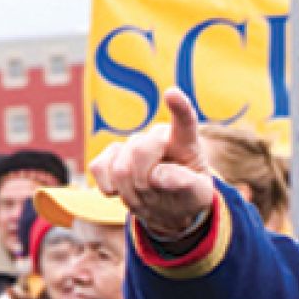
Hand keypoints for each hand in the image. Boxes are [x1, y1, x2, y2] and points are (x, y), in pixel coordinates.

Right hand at [90, 87, 213, 237]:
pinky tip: (123, 190)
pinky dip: (110, 188)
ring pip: (120, 167)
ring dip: (131, 193)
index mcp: (185, 142)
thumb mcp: (199, 195)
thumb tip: (158, 176)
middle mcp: (156, 136)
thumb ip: (187, 184)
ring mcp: (131, 143)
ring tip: (146, 197)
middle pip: (140, 150)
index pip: (184, 121)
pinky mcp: (110, 155)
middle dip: (145, 182)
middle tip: (157, 198)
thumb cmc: (187, 195)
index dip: (179, 107)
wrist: (168, 205)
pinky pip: (99, 167)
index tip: (172, 93)